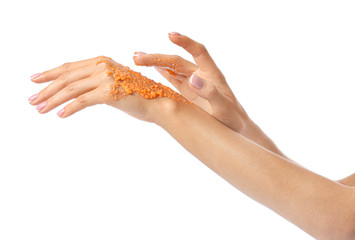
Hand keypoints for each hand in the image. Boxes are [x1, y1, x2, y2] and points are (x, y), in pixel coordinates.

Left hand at [28, 56, 171, 121]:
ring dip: (53, 100)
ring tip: (42, 109)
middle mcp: (102, 66)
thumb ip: (96, 81)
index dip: (50, 74)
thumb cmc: (138, 96)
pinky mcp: (109, 92)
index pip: (70, 67)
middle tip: (33, 100)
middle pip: (67, 77)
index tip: (36, 81)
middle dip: (47, 89)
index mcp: (101, 61)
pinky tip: (61, 115)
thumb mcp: (113, 84)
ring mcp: (106, 77)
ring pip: (72, 88)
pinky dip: (69, 108)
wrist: (159, 103)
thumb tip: (76, 91)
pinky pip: (83, 100)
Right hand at [133, 32, 247, 131]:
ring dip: (155, 63)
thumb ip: (210, 93)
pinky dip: (160, 74)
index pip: (198, 51)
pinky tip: (148, 70)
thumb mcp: (223, 108)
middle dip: (157, 57)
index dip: (185, 42)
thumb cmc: (231, 118)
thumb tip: (192, 79)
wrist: (234, 128)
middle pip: (176, 61)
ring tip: (137, 58)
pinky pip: (171, 80)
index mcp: (211, 74)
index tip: (170, 35)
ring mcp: (192, 84)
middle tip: (137, 57)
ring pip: (171, 69)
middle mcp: (200, 75)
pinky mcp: (187, 93)